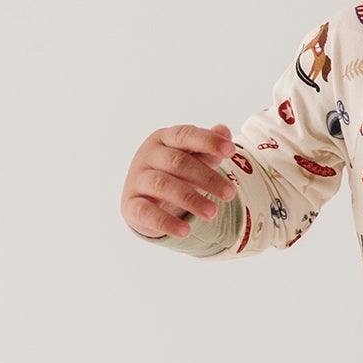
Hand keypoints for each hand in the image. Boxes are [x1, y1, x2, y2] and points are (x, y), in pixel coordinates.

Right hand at [122, 124, 237, 238]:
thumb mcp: (194, 159)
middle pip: (178, 162)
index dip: (208, 141)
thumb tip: (224, 130)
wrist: (146, 199)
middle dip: (207, 177)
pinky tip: (185, 231)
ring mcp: (136, 179)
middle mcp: (147, 155)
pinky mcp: (130, 204)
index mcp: (164, 138)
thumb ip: (209, 148)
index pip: (185, 135)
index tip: (231, 151)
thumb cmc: (175, 174)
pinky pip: (147, 212)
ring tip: (213, 213)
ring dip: (191, 199)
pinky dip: (166, 222)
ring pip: (163, 185)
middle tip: (230, 193)